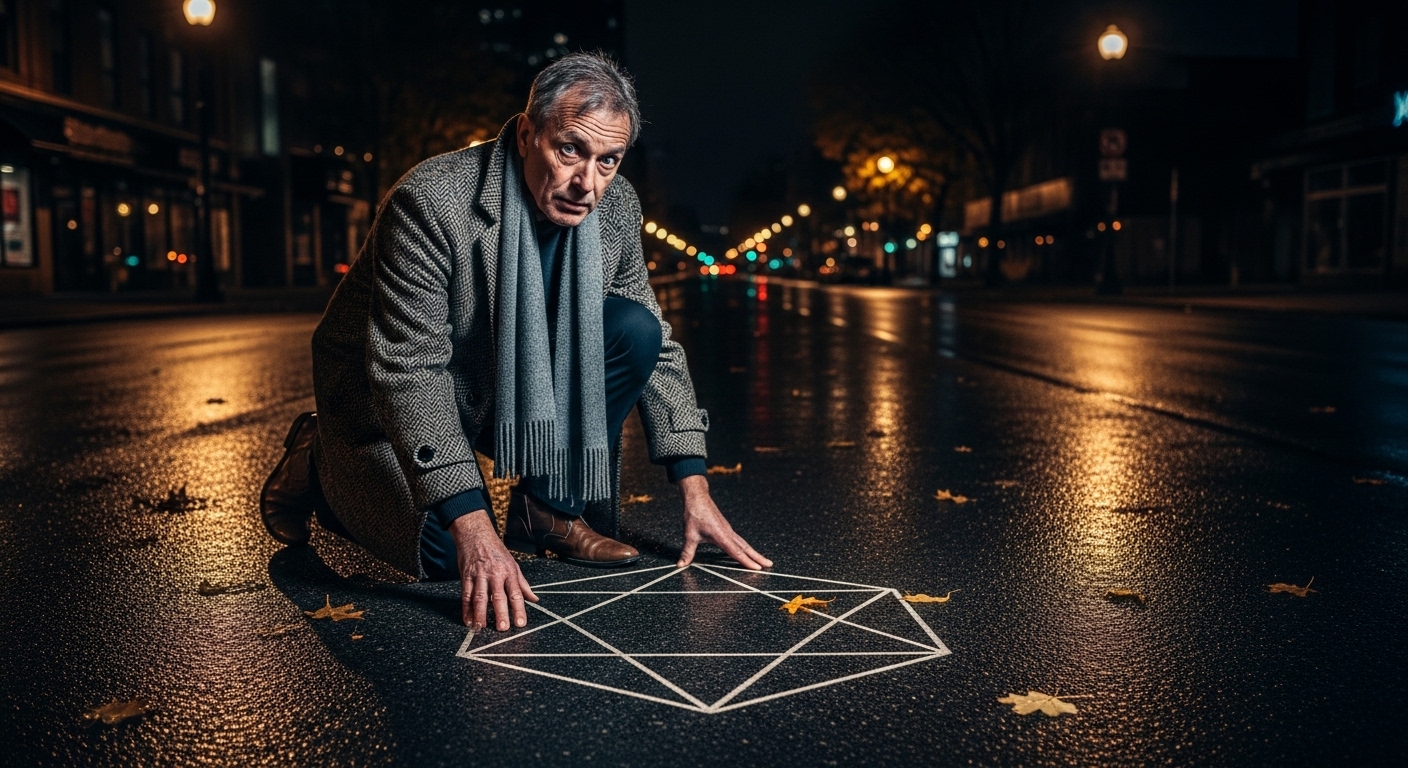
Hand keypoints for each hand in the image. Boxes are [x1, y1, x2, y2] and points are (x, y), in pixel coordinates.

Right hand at [449, 511, 537, 630]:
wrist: (476, 535)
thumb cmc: (496, 551)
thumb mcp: (513, 564)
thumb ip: (523, 584)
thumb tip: (535, 599)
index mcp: (509, 572)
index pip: (516, 593)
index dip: (519, 609)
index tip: (520, 623)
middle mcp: (495, 574)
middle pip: (498, 597)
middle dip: (501, 613)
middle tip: (502, 629)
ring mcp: (479, 575)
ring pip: (479, 597)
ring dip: (480, 614)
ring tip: (481, 628)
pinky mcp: (466, 576)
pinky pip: (466, 595)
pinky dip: (466, 609)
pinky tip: (468, 620)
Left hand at [676, 475, 772, 569]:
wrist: (697, 498)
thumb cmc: (694, 515)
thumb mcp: (689, 535)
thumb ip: (687, 552)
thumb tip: (680, 565)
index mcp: (721, 536)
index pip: (736, 552)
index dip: (746, 561)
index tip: (757, 569)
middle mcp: (728, 533)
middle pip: (746, 548)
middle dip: (758, 557)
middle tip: (770, 565)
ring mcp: (728, 531)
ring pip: (744, 544)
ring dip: (754, 553)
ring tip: (764, 561)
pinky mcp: (726, 529)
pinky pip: (739, 540)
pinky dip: (746, 548)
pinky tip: (747, 552)